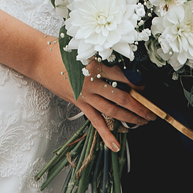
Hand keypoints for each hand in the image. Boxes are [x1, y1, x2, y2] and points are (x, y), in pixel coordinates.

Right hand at [26, 39, 140, 151]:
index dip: (138, 83)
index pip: (124, 77)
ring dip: (130, 118)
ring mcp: (86, 95)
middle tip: (153, 112)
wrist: (39, 57)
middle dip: (140, 106)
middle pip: (123, 98)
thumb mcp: (85, 47)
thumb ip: (102, 56)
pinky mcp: (79, 103)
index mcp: (97, 66)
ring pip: (113, 111)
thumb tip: (121, 64)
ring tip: (143, 122)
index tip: (147, 87)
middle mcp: (93, 82)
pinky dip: (106, 134)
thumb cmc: (62, 48)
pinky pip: (96, 121)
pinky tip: (115, 146)